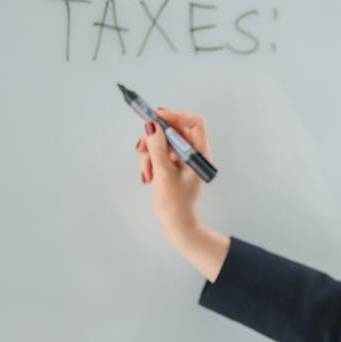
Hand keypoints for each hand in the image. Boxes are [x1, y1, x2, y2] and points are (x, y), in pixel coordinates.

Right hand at [136, 108, 211, 241]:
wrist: (177, 226)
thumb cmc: (176, 204)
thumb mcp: (164, 173)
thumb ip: (157, 147)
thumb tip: (151, 125)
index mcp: (199, 154)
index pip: (194, 123)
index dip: (176, 116)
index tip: (156, 117)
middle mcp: (194, 154)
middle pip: (174, 131)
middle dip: (155, 138)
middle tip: (141, 147)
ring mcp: (183, 161)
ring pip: (163, 143)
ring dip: (150, 154)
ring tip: (147, 172)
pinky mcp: (173, 167)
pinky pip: (160, 155)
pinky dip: (151, 162)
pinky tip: (148, 177)